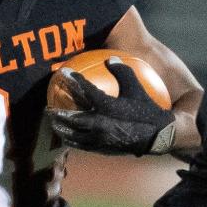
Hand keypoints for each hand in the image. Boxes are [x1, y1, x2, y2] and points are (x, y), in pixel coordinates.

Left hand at [48, 60, 175, 155]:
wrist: (158, 136)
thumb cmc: (148, 109)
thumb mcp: (137, 88)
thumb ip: (123, 71)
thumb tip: (110, 58)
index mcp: (107, 106)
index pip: (85, 91)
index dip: (72, 80)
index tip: (63, 73)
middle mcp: (100, 123)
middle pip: (72, 118)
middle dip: (58, 113)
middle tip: (47, 108)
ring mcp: (101, 138)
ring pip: (75, 135)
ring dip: (62, 129)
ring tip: (54, 125)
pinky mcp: (104, 148)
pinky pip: (84, 144)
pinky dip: (74, 140)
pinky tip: (69, 138)